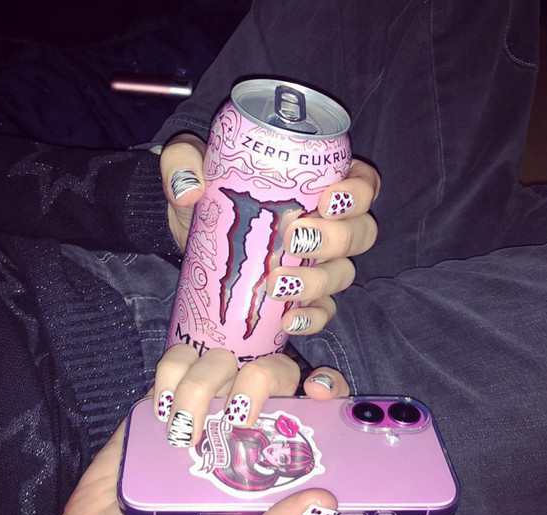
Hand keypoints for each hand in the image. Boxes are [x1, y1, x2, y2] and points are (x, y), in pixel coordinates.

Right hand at [51, 359, 348, 514]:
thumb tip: (324, 502)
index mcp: (272, 450)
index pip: (315, 402)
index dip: (326, 385)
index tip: (315, 393)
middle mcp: (246, 418)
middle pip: (271, 367)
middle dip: (255, 383)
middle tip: (233, 420)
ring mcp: (207, 399)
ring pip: (221, 357)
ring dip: (200, 390)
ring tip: (181, 435)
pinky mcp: (168, 390)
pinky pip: (178, 357)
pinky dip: (170, 377)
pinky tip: (162, 412)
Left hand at [160, 133, 379, 334]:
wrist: (191, 230)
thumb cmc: (206, 190)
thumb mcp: (190, 164)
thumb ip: (183, 162)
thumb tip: (189, 191)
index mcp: (320, 181)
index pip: (363, 183)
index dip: (358, 193)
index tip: (325, 200)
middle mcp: (329, 223)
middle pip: (361, 233)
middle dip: (336, 239)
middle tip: (293, 240)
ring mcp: (320, 263)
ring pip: (344, 273)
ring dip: (318, 282)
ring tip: (277, 283)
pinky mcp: (304, 294)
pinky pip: (324, 310)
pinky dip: (312, 318)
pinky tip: (288, 319)